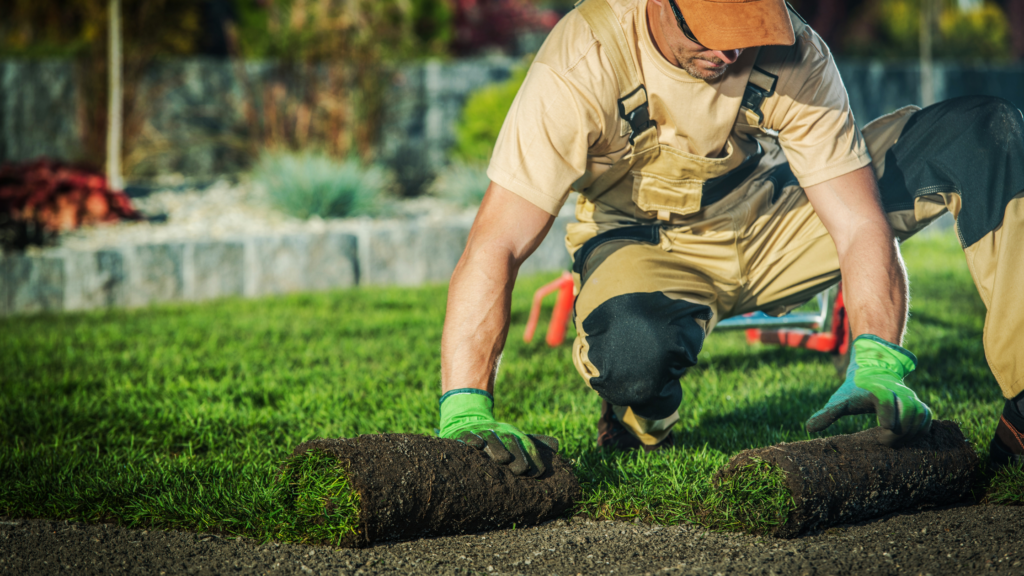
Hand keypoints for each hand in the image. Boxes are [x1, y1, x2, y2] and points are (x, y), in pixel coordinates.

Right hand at [438, 389, 558, 476]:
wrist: (468, 420)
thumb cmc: (497, 436)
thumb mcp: (515, 437)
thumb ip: (535, 443)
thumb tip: (557, 445)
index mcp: (513, 433)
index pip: (526, 446)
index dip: (532, 458)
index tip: (537, 473)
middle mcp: (499, 431)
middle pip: (510, 442)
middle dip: (516, 455)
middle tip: (520, 470)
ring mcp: (481, 432)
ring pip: (491, 439)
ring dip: (497, 448)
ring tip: (503, 460)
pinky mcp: (464, 434)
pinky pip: (468, 436)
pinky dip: (473, 440)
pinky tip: (477, 446)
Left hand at [806, 335, 931, 445]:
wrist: (873, 372)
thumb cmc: (854, 390)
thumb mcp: (839, 400)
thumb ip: (827, 414)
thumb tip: (808, 428)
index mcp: (876, 389)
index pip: (885, 399)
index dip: (887, 413)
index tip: (884, 428)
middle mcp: (897, 392)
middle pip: (907, 411)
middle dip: (898, 430)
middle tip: (884, 441)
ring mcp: (910, 397)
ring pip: (920, 415)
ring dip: (911, 432)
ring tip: (895, 442)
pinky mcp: (918, 404)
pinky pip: (927, 417)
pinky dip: (921, 430)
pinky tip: (908, 439)